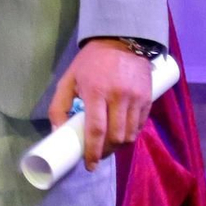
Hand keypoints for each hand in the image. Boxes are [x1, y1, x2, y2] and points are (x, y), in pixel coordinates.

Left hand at [48, 38, 154, 170]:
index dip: (92, 151)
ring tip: (108, 145)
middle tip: (97, 154)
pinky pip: (140, 126)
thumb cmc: (91, 62)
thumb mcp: (68, 78)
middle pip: (116, 137)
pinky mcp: (148, 98)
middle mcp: (118, 96)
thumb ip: (59, 105)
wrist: (121, 40)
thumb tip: (57, 132)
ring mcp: (136, 98)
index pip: (96, 130)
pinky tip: (121, 133)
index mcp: (95, 91)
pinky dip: (131, 134)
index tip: (88, 165)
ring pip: (130, 135)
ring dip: (119, 146)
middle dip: (105, 151)